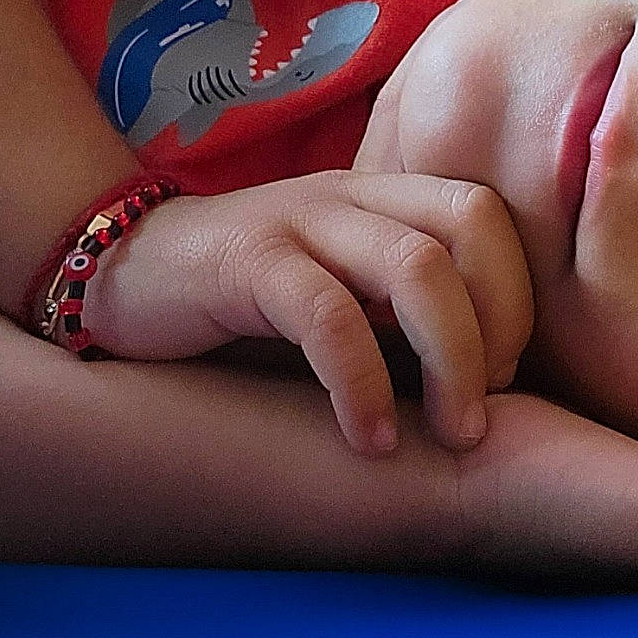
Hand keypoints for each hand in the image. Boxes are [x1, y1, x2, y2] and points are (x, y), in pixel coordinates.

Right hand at [88, 173, 533, 456]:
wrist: (122, 271)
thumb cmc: (248, 303)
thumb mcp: (343, 293)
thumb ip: (406, 313)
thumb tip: (494, 385)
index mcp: (384, 198)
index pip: (489, 216)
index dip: (516, 296)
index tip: (501, 378)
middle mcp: (352, 197)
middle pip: (471, 225)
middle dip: (502, 322)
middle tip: (482, 409)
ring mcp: (299, 222)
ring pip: (416, 267)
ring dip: (452, 360)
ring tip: (452, 436)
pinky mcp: (247, 262)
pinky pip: (328, 316)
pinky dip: (363, 384)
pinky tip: (371, 440)